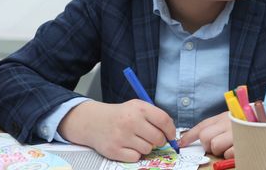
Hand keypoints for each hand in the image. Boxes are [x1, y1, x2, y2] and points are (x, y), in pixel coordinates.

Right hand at [59, 99, 176, 161]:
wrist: (94, 122)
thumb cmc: (121, 115)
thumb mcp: (137, 107)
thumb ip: (154, 116)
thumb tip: (171, 132)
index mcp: (139, 108)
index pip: (164, 121)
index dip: (171, 131)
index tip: (171, 136)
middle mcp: (130, 121)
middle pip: (158, 138)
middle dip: (159, 141)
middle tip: (153, 139)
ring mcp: (122, 136)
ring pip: (148, 149)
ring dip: (146, 147)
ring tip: (136, 140)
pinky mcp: (114, 150)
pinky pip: (136, 157)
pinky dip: (135, 154)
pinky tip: (128, 146)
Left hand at [179, 108, 265, 157]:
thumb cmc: (256, 121)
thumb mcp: (237, 119)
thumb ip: (221, 126)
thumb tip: (203, 137)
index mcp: (226, 115)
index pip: (203, 125)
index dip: (190, 135)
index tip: (181, 142)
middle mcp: (231, 121)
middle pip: (207, 137)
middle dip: (209, 145)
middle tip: (219, 145)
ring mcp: (238, 131)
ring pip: (217, 146)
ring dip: (222, 151)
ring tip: (233, 146)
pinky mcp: (247, 141)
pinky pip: (231, 153)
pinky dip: (233, 154)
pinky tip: (241, 149)